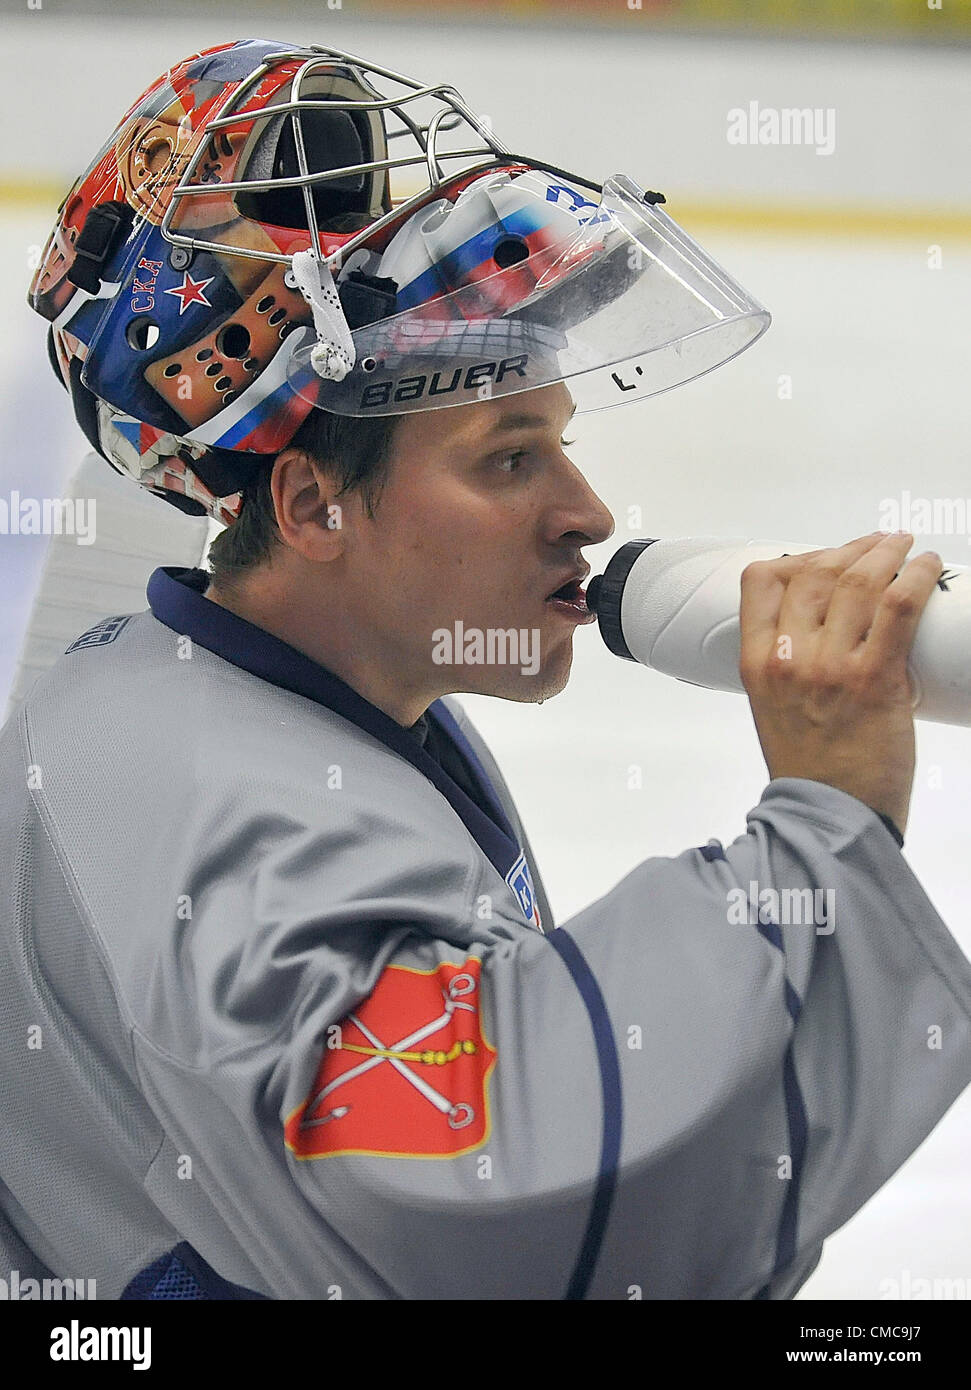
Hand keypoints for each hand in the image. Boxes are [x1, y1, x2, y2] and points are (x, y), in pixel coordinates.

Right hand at [738, 532, 942, 832]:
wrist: (830, 818)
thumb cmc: (809, 769)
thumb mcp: (772, 707)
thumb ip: (786, 664)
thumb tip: (826, 624)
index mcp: (757, 663)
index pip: (761, 581)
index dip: (798, 557)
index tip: (824, 559)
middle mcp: (789, 658)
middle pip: (815, 572)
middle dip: (851, 550)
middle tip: (879, 546)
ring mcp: (830, 667)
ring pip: (858, 582)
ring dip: (888, 554)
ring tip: (907, 548)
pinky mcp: (874, 680)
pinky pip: (898, 609)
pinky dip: (917, 578)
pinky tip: (928, 568)